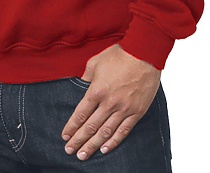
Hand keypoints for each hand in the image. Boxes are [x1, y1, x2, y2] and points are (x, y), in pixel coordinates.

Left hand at [61, 44, 160, 159]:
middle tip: (69, 151)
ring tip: (83, 155)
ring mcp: (124, 109)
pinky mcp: (136, 112)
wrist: (144, 54)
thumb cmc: (119, 55)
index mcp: (97, 90)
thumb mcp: (95, 62)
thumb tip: (81, 87)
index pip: (80, 114)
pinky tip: (104, 149)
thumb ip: (86, 77)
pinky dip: (113, 142)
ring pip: (105, 132)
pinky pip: (123, 131)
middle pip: (90, 127)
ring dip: (92, 145)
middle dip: (78, 140)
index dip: (71, 127)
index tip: (65, 136)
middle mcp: (109, 103)